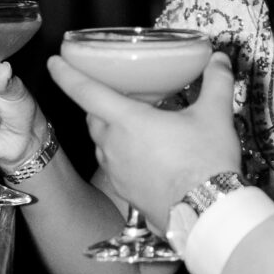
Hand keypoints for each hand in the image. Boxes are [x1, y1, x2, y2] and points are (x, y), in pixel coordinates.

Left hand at [48, 52, 239, 230]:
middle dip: (100, 104)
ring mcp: (116, 171)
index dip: (67, 74)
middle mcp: (114, 145)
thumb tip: (219, 60)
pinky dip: (123, 156)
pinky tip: (146, 156)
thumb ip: (216, 82)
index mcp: (128, 121)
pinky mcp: (124, 192)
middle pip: (94, 117)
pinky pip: (115, 167)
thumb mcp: (215, 116)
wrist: (207, 213)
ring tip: (136, 125)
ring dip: (112, 131)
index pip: (86, 92)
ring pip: (103, 143)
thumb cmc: (205, 162)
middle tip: (118, 95)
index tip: (54, 62)